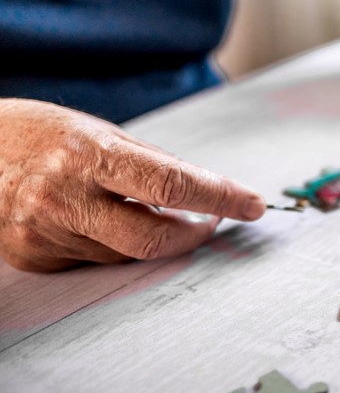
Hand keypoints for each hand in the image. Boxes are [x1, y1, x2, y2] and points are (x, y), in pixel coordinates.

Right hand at [0, 99, 265, 271]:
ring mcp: (45, 231)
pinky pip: (94, 261)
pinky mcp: (34, 257)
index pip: (171, 183)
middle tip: (210, 221)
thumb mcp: (95, 131)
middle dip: (193, 233)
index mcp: (87, 153)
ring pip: (126, 253)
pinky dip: (110, 244)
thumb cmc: (34, 134)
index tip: (251, 205)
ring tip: (136, 208)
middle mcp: (63, 195)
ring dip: (149, 236)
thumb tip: (205, 192)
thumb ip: (150, 164)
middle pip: (153, 237)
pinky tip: (91, 220)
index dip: (219, 197)